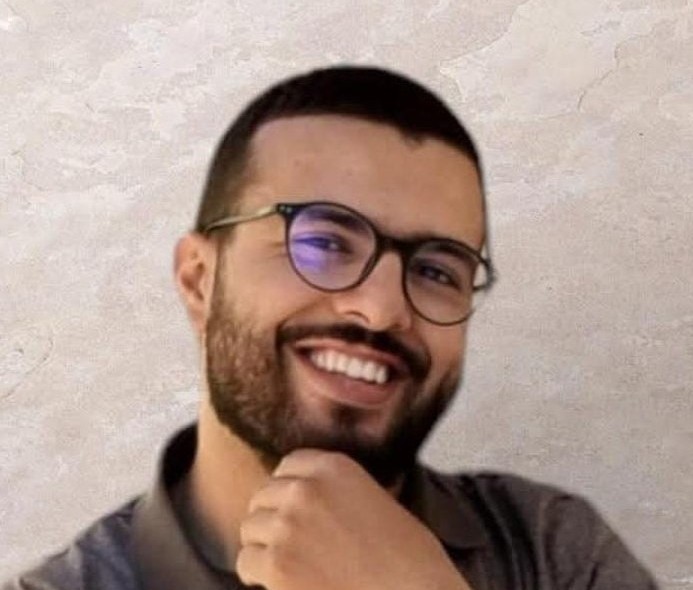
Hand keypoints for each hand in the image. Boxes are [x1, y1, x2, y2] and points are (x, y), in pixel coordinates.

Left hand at [236, 449, 471, 589]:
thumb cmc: (409, 559)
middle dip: (272, 519)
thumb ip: (338, 492)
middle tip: (291, 545)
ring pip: (250, 529)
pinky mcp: (277, 564)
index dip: (287, 491)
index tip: (293, 512)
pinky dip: (258, 576)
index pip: (287, 466)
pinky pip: (246, 563)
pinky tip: (281, 584)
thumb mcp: (377, 501)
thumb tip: (311, 503)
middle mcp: (305, 489)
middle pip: (263, 497)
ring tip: (287, 566)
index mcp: (334, 467)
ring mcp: (288, 525)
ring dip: (263, 547)